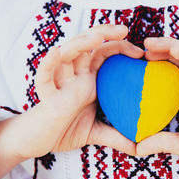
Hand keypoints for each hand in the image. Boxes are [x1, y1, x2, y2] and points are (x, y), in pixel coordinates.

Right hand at [30, 25, 143, 156]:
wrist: (38, 142)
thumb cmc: (63, 130)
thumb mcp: (96, 132)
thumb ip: (117, 137)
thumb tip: (139, 148)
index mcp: (88, 80)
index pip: (104, 54)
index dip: (120, 48)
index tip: (140, 54)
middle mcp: (75, 77)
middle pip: (87, 46)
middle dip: (104, 33)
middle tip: (124, 29)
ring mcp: (60, 84)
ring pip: (67, 55)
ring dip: (80, 43)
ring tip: (97, 37)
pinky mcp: (46, 97)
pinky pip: (44, 78)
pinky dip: (48, 65)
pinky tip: (56, 53)